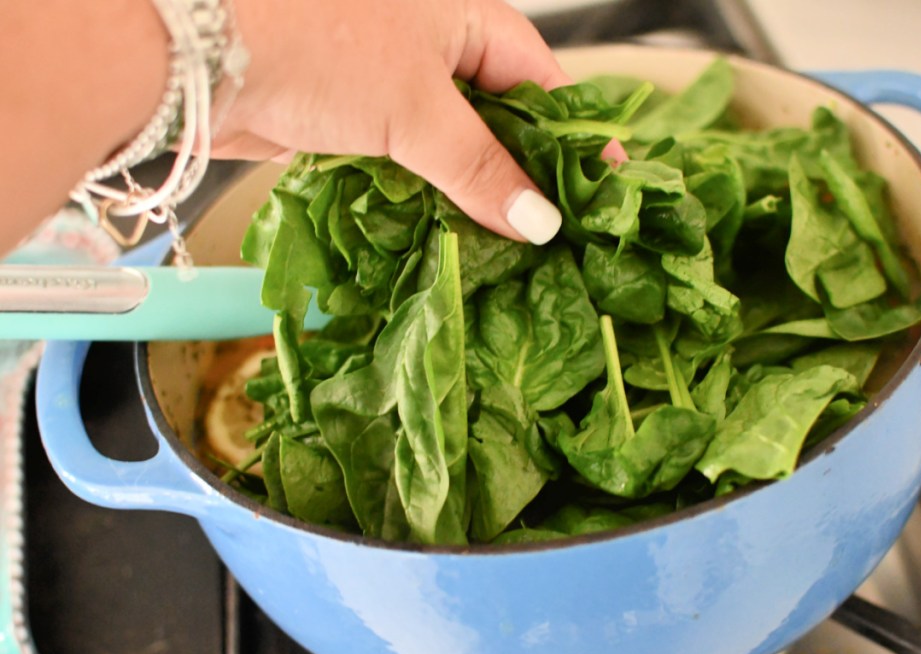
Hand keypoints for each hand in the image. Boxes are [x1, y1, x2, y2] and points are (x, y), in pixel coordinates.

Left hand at [218, 0, 569, 243]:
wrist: (201, 59)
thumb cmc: (314, 43)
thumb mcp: (417, 109)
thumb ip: (482, 168)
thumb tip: (539, 219)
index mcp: (464, 19)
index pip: (542, 78)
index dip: (573, 133)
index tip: (600, 184)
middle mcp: (432, 50)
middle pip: (499, 119)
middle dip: (522, 174)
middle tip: (554, 230)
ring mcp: (391, 89)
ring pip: (453, 150)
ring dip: (473, 195)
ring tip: (507, 247)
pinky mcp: (354, 126)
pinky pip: (409, 170)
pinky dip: (427, 201)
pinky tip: (448, 236)